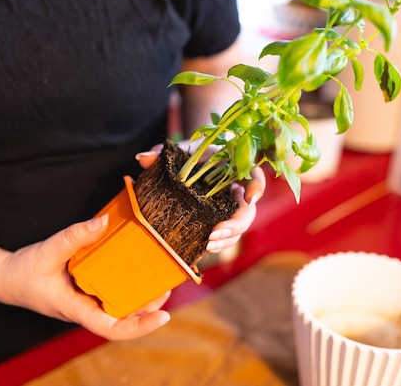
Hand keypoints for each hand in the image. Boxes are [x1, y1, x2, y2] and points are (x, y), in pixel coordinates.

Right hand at [0, 215, 170, 340]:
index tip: (162, 317)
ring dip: (142, 295)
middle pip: (124, 317)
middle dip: (149, 307)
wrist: (5, 278)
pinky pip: (112, 291)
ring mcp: (87, 301)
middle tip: (168, 286)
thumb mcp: (48, 251)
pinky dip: (127, 282)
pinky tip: (137, 267)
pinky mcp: (87, 290)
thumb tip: (104, 222)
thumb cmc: (23, 272)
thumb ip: (75, 237)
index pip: (111, 328)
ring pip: (120, 305)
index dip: (139, 327)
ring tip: (161, 277)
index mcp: (75, 309)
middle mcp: (86, 308)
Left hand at [136, 141, 264, 252]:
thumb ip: (162, 152)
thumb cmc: (191, 154)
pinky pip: (225, 237)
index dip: (257, 186)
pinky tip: (202, 249)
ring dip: (225, 240)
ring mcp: (230, 209)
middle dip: (234, 225)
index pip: (255, 175)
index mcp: (234, 169)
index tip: (250, 197)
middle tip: (214, 234)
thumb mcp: (180, 151)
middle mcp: (237, 192)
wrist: (190, 167)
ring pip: (238, 229)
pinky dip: (217, 244)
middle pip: (248, 212)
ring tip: (207, 245)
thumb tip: (142, 158)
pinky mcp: (220, 222)